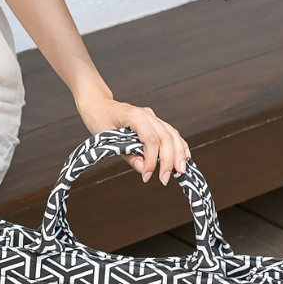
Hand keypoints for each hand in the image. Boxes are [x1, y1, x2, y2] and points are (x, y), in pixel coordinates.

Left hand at [75, 96, 189, 185]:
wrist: (98, 104)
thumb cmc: (99, 118)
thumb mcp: (106, 138)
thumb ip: (126, 153)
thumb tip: (142, 168)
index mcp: (134, 115)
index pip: (151, 140)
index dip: (152, 160)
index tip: (147, 175)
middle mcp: (147, 114)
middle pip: (166, 138)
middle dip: (169, 160)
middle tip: (164, 179)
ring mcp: (152, 117)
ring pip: (173, 134)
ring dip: (178, 154)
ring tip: (180, 171)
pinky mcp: (154, 121)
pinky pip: (171, 132)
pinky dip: (179, 145)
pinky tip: (184, 157)